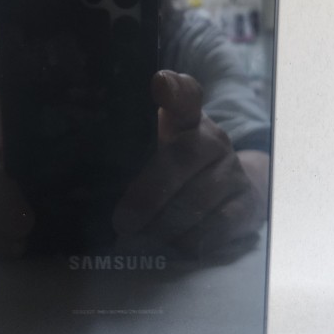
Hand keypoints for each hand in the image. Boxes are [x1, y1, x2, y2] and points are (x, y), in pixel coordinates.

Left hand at [112, 70, 267, 259]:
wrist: (229, 192)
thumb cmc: (175, 169)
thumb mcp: (153, 150)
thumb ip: (130, 148)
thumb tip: (87, 176)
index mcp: (186, 120)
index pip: (185, 95)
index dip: (174, 89)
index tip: (160, 83)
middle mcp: (213, 140)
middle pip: (183, 157)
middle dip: (149, 193)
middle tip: (122, 222)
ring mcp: (233, 172)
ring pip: (197, 200)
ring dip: (162, 226)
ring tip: (137, 242)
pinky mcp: (246, 205)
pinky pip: (216, 227)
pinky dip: (187, 242)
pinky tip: (168, 250)